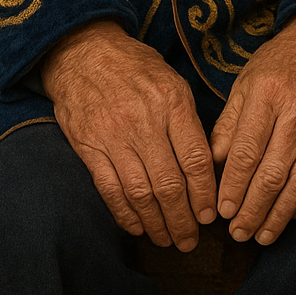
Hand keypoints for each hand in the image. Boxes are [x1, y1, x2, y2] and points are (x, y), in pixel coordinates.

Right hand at [39, 18, 216, 250]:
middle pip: (169, 183)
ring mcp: (114, 137)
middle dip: (183, 219)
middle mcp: (144, 122)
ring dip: (157, 223)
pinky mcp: (89, 148)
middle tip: (191, 241)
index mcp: (172, 103)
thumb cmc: (136, 67)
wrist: (85, 53)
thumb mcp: (173, 81)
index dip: (204, 193)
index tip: (210, 216)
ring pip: (140, 193)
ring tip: (168, 240)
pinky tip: (138, 228)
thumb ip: (188, 120)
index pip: (195, 159)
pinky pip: (110, 189)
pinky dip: (125, 214)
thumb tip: (207, 164)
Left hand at [210, 9, 295, 244]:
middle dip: (252, 209)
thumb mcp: (246, 81)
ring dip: (279, 214)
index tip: (221, 212)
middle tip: (238, 233)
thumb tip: (211, 164)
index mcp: (268, 94)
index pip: (246, 152)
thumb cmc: (281, 62)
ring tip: (262, 235)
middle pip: (272, 172)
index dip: (232, 186)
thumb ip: (229, 123)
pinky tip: (294, 215)